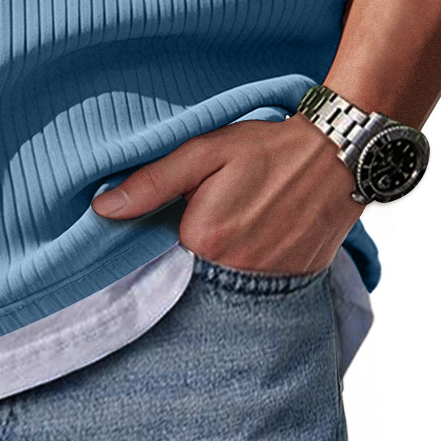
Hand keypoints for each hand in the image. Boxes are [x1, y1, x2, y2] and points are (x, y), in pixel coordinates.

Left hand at [91, 113, 363, 274]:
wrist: (337, 156)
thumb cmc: (267, 149)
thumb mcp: (204, 151)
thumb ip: (153, 182)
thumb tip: (102, 208)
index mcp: (204, 240)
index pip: (157, 256)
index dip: (160, 236)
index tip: (172, 216)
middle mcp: (233, 274)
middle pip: (190, 275)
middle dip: (191, 252)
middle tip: (215, 214)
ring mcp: (267, 286)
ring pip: (223, 285)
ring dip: (223, 264)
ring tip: (240, 224)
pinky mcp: (293, 287)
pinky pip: (258, 291)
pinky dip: (253, 272)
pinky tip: (261, 238)